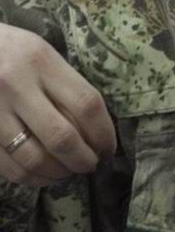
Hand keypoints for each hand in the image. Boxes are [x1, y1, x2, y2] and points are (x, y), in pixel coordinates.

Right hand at [0, 23, 115, 185]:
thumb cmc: (10, 53)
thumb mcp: (40, 54)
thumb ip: (67, 87)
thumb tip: (100, 134)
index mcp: (39, 60)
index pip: (87, 106)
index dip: (105, 136)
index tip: (107, 149)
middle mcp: (14, 83)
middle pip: (62, 139)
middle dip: (84, 161)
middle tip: (89, 164)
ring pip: (35, 159)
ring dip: (59, 173)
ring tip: (67, 170)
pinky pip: (11, 168)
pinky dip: (34, 178)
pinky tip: (43, 172)